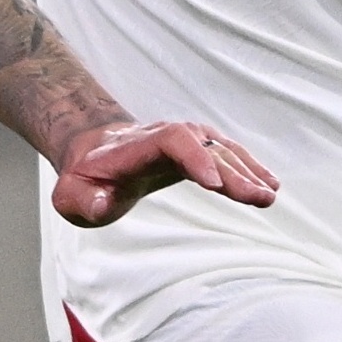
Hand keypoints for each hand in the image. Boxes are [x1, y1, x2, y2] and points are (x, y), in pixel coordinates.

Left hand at [49, 119, 278, 226]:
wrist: (91, 152)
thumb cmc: (82, 179)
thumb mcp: (70, 197)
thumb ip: (85, 201)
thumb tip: (103, 203)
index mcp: (134, 148)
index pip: (171, 140)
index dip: (195, 157)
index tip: (215, 186)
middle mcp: (163, 137)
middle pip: (203, 146)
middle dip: (234, 172)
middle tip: (260, 198)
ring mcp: (181, 141)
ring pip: (218, 148)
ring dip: (247, 170)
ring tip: (270, 195)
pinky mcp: (193, 150)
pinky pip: (224, 154)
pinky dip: (247, 167)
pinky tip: (269, 184)